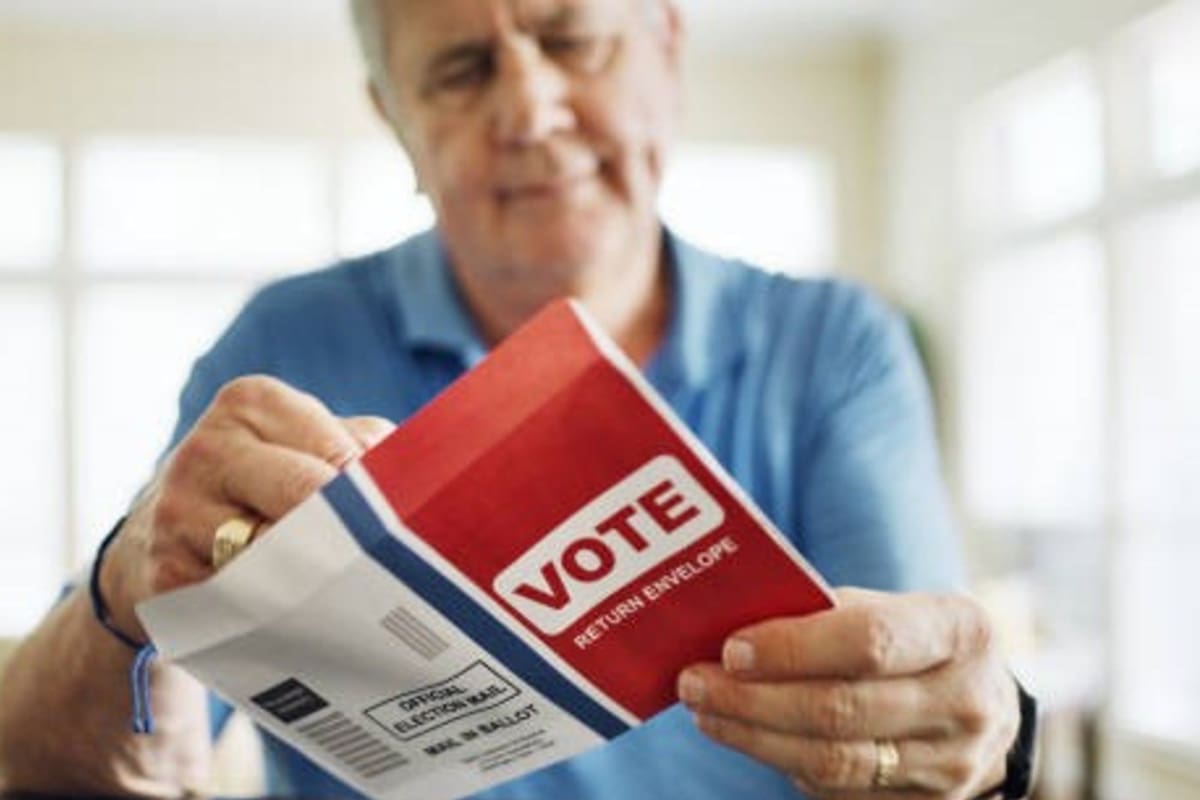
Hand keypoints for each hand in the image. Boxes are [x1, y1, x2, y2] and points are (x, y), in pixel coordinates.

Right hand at [100, 375, 394, 640]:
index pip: (339, 452)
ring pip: (278, 556)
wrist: (152, 535)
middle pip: (309, 497)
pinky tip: (308, 619)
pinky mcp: (166, 576)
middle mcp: (208, 449)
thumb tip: (425, 481)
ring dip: (325, 582)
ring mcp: (179, 514)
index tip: (404, 525)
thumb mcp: (304, 442)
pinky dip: (284, 616)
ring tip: (360, 596)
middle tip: (395, 566)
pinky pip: (246, 602)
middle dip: (355, 535)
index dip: (378, 496)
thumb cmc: (261, 482)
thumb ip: (363, 447)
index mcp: (251, 403)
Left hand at [677, 588, 1017, 798]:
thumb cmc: (917, 640)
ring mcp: (951, 765)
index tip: (732, 649)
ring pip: (832, 762)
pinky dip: (782, 763)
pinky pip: (837, 791)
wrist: (988, 706)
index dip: (793, 648)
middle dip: (753, 699)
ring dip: (754, 737)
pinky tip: (746, 737)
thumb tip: (734, 626)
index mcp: (959, 630)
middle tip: (695, 683)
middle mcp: (965, 701)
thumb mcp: (896, 607)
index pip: (868, 641)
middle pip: (841, 710)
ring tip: (706, 712)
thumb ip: (829, 611)